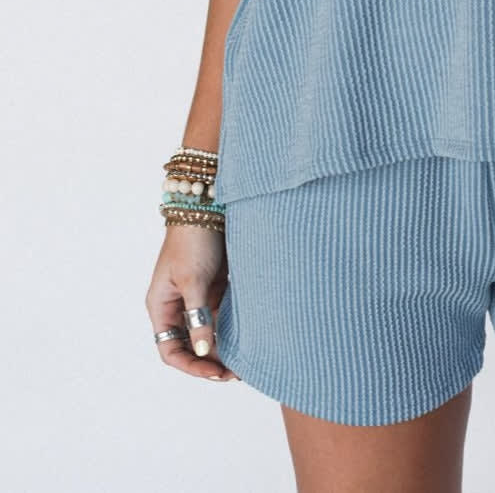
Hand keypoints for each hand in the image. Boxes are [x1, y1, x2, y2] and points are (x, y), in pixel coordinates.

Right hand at [145, 223, 239, 381]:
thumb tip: (202, 351)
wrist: (208, 206)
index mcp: (161, 306)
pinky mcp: (213, 288)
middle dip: (209, 361)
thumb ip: (198, 317)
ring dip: (222, 348)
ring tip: (244, 361)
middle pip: (189, 346)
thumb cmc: (192, 240)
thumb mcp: (193, 280)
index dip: (191, 365)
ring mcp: (196, 298)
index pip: (170, 350)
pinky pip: (220, 317)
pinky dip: (231, 330)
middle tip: (234, 373)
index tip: (214, 373)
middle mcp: (176, 306)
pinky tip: (247, 338)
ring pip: (206, 334)